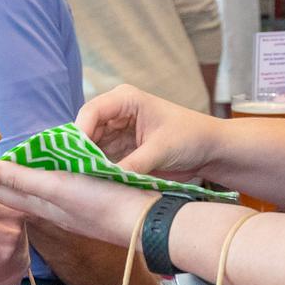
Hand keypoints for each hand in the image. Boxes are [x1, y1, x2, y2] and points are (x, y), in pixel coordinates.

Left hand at [0, 162, 150, 252]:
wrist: (145, 223)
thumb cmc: (104, 204)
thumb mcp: (60, 189)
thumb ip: (23, 179)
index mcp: (40, 202)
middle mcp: (48, 207)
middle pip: (5, 193)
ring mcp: (63, 209)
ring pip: (22, 195)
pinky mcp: (79, 208)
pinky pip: (42, 196)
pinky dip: (26, 187)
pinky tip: (28, 181)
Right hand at [78, 84, 223, 178]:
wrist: (210, 150)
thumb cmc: (191, 137)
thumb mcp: (161, 149)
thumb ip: (133, 164)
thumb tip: (107, 179)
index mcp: (125, 99)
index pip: (91, 112)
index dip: (79, 133)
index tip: (75, 157)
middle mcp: (115, 114)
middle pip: (85, 131)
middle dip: (79, 152)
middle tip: (74, 175)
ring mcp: (116, 133)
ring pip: (90, 148)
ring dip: (86, 164)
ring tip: (81, 183)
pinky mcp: (120, 151)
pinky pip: (101, 161)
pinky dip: (97, 172)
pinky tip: (93, 184)